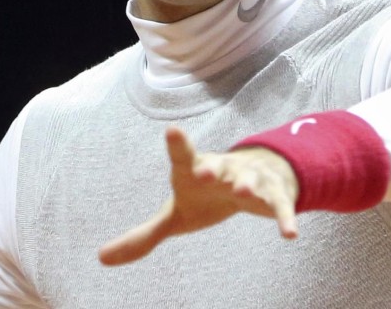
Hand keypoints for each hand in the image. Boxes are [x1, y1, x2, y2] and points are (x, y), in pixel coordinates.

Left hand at [99, 126, 299, 265]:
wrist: (255, 177)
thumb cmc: (207, 195)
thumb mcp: (176, 216)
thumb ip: (143, 236)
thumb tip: (100, 258)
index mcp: (196, 169)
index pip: (183, 156)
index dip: (178, 145)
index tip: (172, 131)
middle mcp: (224, 169)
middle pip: (218, 166)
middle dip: (213, 169)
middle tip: (204, 172)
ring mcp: (252, 179)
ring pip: (251, 180)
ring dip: (249, 185)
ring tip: (244, 193)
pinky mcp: (274, 194)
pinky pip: (280, 206)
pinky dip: (285, 218)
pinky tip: (290, 234)